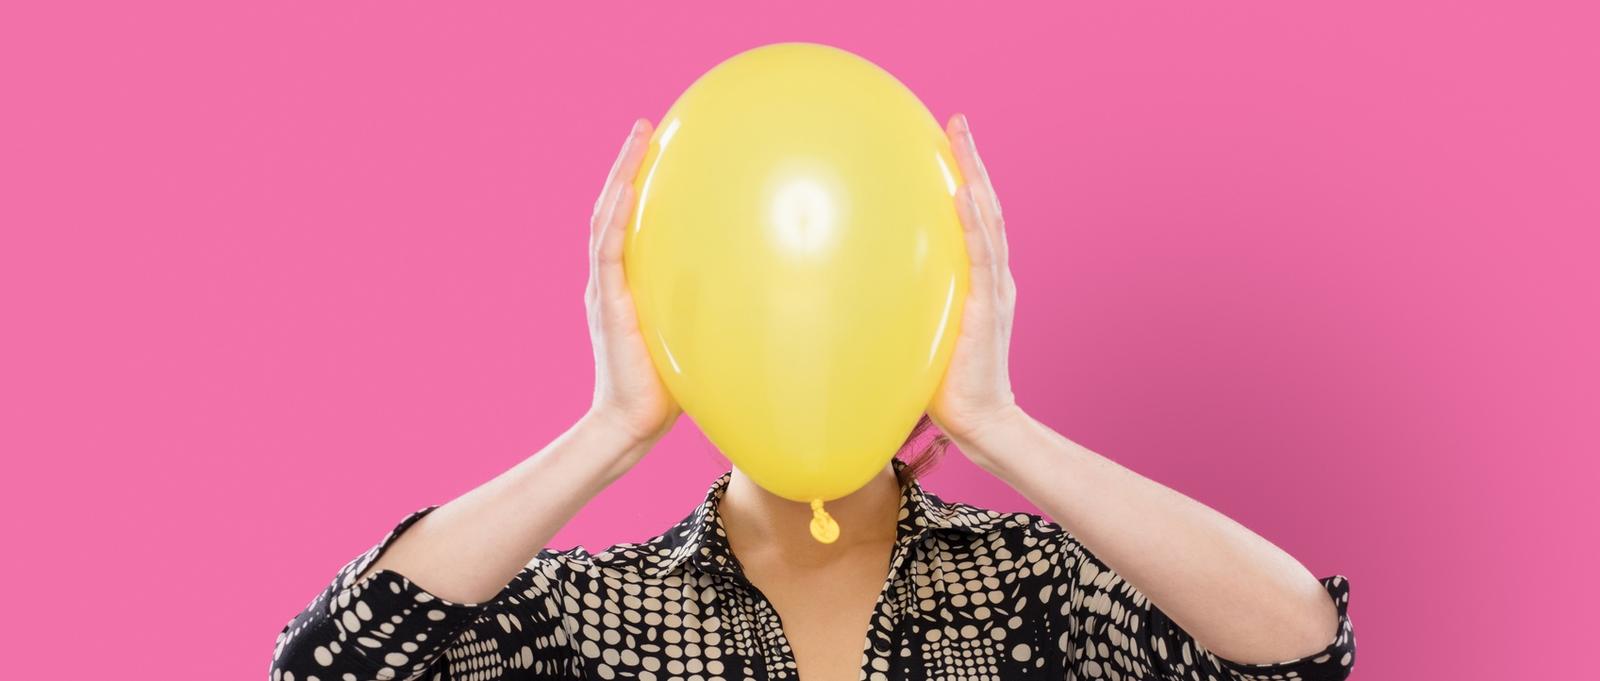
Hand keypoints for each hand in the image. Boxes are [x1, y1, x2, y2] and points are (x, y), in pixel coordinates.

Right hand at [587, 118, 681, 445]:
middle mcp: (608, 282)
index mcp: (623, 286)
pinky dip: (617, 218)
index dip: (634, 186)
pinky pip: (609, 252)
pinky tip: (630, 190)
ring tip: (637, 138)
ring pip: (605, 220)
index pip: (625, 224)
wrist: (631, 426)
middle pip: (610, 210)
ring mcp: (604, 291)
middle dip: (625, 166)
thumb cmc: (668, 391)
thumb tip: (761, 288)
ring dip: (620, 177)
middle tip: (644, 127)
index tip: (654, 150)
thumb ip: (709, 310)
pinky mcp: (607, 305)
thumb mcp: (691, 338)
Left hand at [927, 114, 1023, 451]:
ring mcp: (995, 290)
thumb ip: (903, 305)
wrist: (980, 421)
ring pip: (989, 220)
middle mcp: (993, 277)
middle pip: (986, 206)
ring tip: (962, 138)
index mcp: (982, 281)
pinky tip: (964, 193)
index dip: (966, 178)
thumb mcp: (920, 332)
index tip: (949, 141)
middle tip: (959, 121)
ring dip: (976, 176)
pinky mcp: (990, 308)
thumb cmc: (945, 386)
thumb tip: (853, 287)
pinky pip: (982, 257)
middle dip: (973, 161)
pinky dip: (975, 223)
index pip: (974, 219)